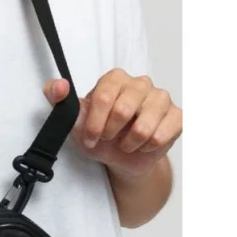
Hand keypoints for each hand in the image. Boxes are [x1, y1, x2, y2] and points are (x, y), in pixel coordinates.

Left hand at [43, 68, 181, 178]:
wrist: (121, 157)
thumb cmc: (98, 133)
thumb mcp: (73, 120)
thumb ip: (58, 99)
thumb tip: (59, 86)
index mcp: (114, 79)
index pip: (104, 97)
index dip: (94, 123)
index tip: (90, 137)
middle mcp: (140, 83)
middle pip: (123, 110)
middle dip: (110, 133)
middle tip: (108, 139)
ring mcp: (161, 98)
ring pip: (144, 127)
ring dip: (129, 143)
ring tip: (125, 143)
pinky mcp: (177, 116)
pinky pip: (162, 135)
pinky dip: (147, 147)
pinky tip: (143, 144)